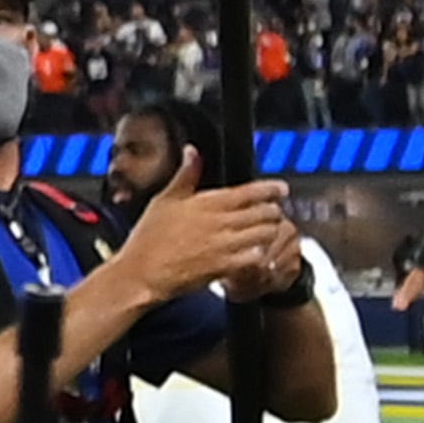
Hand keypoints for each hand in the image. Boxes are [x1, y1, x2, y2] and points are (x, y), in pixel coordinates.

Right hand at [114, 149, 296, 304]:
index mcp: (206, 203)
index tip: (281, 188)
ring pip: (264, 235)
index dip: (270, 188)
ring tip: (269, 229)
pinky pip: (255, 258)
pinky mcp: (225, 268)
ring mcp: (224, 246)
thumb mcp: (164, 199)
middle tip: (275, 210)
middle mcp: (219, 223)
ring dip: (271, 231)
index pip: (248, 192)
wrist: (143, 271)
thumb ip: (185, 174)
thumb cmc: (149, 236)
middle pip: (262, 213)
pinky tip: (257, 252)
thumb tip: (192, 151)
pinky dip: (261, 254)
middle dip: (274, 210)